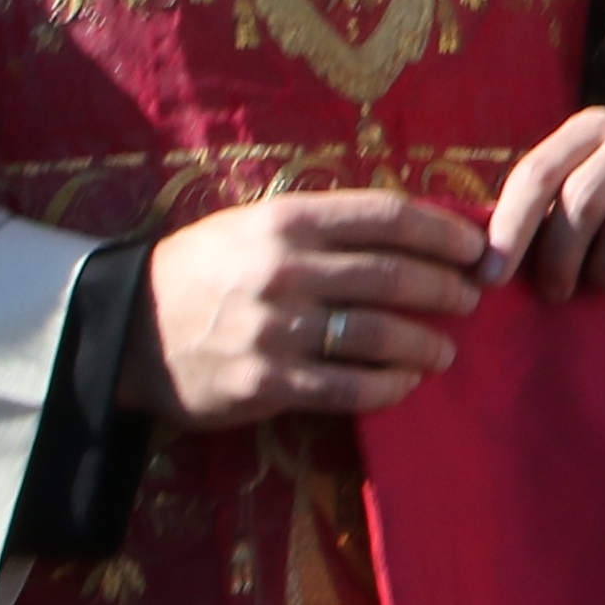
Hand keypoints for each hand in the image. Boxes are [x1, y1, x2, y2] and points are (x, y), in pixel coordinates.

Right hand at [127, 190, 486, 430]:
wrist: (127, 327)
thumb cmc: (209, 268)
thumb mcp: (259, 224)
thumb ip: (329, 225)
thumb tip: (417, 228)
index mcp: (288, 219)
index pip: (388, 217)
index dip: (444, 232)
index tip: (476, 247)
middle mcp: (284, 269)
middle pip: (393, 275)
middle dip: (445, 288)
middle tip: (472, 298)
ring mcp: (275, 328)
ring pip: (377, 335)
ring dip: (425, 342)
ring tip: (446, 349)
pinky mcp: (265, 382)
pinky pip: (346, 387)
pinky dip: (388, 386)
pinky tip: (406, 383)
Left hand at [482, 107, 604, 300]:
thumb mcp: (576, 197)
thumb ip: (536, 213)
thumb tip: (482, 262)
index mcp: (593, 126)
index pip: (539, 172)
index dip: (509, 228)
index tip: (488, 278)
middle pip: (582, 203)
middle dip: (558, 259)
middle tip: (554, 292)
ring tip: (604, 280)